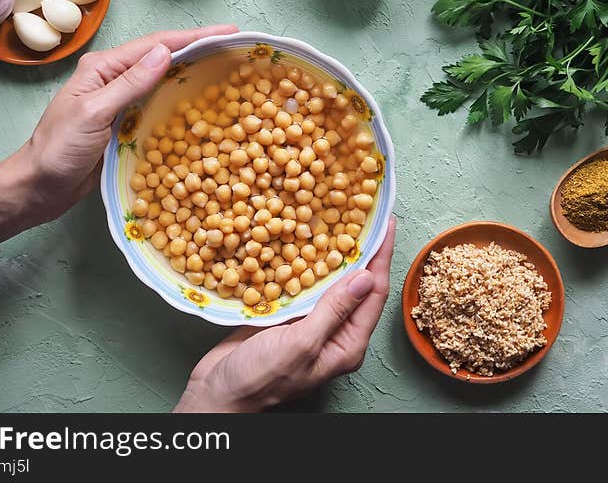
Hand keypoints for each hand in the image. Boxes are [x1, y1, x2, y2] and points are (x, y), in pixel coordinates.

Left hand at [0, 24, 237, 241]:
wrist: (38, 188)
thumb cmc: (58, 151)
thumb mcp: (94, 114)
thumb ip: (128, 84)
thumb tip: (164, 53)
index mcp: (103, 68)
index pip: (155, 45)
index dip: (193, 37)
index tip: (228, 32)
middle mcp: (113, 79)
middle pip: (163, 57)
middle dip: (198, 49)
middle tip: (235, 47)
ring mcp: (120, 102)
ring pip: (163, 80)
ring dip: (193, 72)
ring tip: (226, 68)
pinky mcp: (125, 124)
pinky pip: (159, 105)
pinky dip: (182, 100)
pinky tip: (202, 104)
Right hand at [175, 217, 395, 412]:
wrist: (219, 392)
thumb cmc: (261, 378)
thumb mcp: (302, 344)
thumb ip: (334, 310)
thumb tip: (366, 276)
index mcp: (347, 345)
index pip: (374, 294)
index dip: (381, 257)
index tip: (387, 224)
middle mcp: (335, 333)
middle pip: (356, 285)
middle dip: (362, 251)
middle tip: (365, 216)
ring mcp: (312, 324)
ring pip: (331, 282)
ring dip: (335, 253)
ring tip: (341, 222)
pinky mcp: (289, 316)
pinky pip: (306, 284)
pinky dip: (308, 262)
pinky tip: (306, 241)